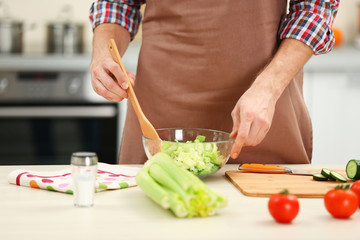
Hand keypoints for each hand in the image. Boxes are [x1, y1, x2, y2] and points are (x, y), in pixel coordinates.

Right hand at [90, 55, 134, 101]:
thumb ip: (129, 75)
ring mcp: (94, 79)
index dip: (121, 78)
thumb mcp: (122, 68)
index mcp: (106, 61)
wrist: (99, 64)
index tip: (127, 86)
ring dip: (116, 96)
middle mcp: (98, 70)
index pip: (114, 68)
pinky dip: (112, 98)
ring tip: (122, 97)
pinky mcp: (94, 87)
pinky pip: (103, 95)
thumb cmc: (113, 67)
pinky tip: (118, 97)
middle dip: (120, 91)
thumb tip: (131, 84)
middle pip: (109, 83)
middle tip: (126, 95)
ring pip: (105, 91)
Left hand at [229, 39, 313, 158]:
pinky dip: (253, 140)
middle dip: (241, 144)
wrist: (265, 91)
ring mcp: (265, 123)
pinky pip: (260, 138)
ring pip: (255, 142)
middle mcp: (258, 120)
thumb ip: (235, 124)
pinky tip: (249, 134)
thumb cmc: (250, 98)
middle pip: (249, 141)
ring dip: (247, 142)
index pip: (242, 136)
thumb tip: (232, 137)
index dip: (237, 147)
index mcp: (247, 115)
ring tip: (243, 135)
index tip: (233, 154)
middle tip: (236, 139)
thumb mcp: (237, 109)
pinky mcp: (268, 125)